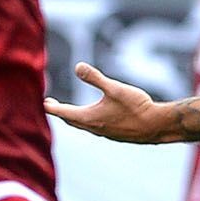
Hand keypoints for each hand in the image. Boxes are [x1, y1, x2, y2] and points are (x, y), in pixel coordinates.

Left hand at [45, 62, 178, 142]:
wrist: (156, 126)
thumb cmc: (136, 107)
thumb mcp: (115, 88)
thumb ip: (95, 78)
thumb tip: (77, 66)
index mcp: (89, 118)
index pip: (63, 112)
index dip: (51, 107)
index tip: (42, 103)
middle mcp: (94, 128)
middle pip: (71, 120)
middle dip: (61, 112)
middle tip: (51, 105)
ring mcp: (105, 133)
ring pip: (83, 126)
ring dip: (74, 118)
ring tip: (70, 111)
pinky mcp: (115, 134)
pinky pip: (95, 128)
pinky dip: (88, 122)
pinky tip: (95, 118)